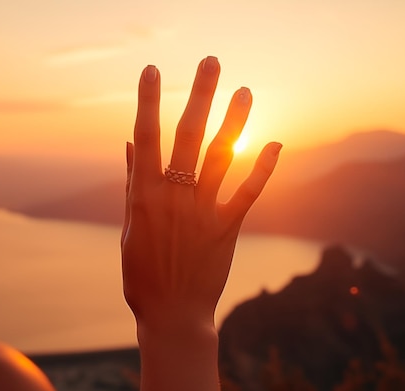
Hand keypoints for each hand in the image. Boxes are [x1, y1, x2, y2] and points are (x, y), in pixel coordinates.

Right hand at [121, 56, 280, 332]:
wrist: (172, 315)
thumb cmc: (142, 273)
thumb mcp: (129, 228)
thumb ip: (132, 184)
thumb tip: (131, 144)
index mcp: (144, 195)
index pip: (145, 138)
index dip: (147, 102)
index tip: (150, 69)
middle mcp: (174, 197)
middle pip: (189, 135)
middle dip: (200, 95)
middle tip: (211, 61)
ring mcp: (202, 212)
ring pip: (222, 156)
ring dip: (235, 121)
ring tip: (247, 90)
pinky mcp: (227, 228)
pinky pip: (248, 193)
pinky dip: (262, 168)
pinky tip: (275, 143)